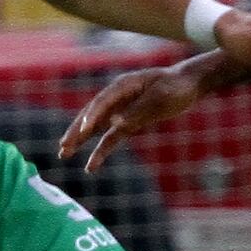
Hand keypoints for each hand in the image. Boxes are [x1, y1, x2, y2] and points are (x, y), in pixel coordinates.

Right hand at [58, 61, 210, 174]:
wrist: (188, 85)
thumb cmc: (175, 87)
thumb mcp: (160, 98)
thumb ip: (138, 111)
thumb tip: (117, 124)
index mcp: (124, 85)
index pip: (103, 101)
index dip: (93, 115)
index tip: (84, 130)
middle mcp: (117, 97)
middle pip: (92, 114)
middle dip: (77, 130)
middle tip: (63, 146)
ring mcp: (121, 110)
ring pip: (96, 127)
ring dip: (81, 140)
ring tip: (64, 154)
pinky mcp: (128, 122)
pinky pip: (111, 137)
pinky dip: (100, 150)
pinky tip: (91, 165)